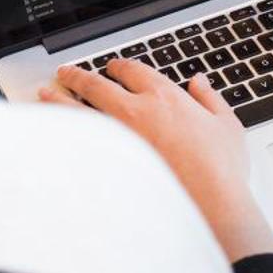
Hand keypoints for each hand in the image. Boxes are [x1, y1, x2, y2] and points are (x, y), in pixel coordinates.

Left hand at [39, 61, 272, 261]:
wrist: (208, 206)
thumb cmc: (219, 170)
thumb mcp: (227, 126)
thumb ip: (210, 99)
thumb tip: (199, 83)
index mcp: (163, 97)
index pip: (132, 70)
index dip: (119, 66)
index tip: (112, 68)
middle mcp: (134, 111)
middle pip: (96, 84)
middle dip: (77, 75)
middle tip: (66, 73)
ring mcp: (116, 138)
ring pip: (77, 110)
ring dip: (59, 99)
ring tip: (46, 94)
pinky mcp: (106, 164)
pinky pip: (76, 142)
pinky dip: (62, 134)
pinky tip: (53, 133)